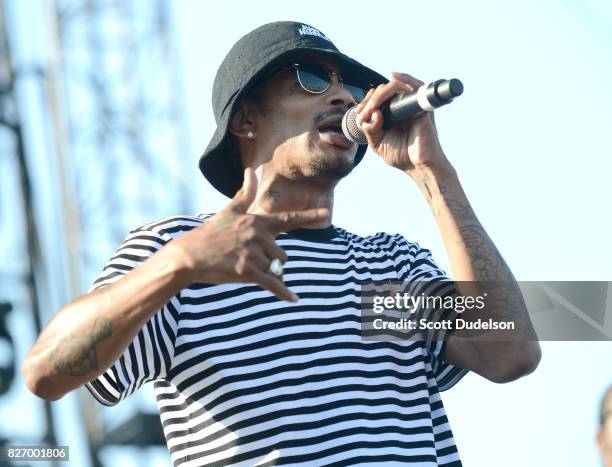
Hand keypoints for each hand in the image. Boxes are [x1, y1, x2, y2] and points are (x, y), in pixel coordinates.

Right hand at [171, 168, 328, 301]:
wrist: (189, 255)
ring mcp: (252, 253)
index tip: (327, 214)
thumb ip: (245, 193)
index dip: (309, 217)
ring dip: (265, 273)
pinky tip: (294, 299)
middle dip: (270, 262)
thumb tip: (251, 171)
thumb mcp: (229, 211)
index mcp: (257, 221)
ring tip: (242, 267)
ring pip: (275, 269)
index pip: (288, 219)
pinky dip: (283, 292)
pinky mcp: (246, 271)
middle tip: (246, 259)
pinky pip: (271, 283)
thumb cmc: (210, 233)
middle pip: (282, 255)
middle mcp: (258, 235)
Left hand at [356, 72, 448, 172]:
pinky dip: (405, 78)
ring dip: (379, 94)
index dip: (365, 102)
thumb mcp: (377, 143)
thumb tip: (374, 113)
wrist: (418, 166)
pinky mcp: (422, 107)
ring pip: (394, 87)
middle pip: (383, 91)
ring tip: (371, 107)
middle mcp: (401, 107)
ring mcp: (412, 106)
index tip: (359, 114)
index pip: (377, 99)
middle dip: (369, 100)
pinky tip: (393, 76)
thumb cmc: (401, 155)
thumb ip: (370, 128)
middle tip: (363, 113)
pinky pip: (416, 86)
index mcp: (391, 114)